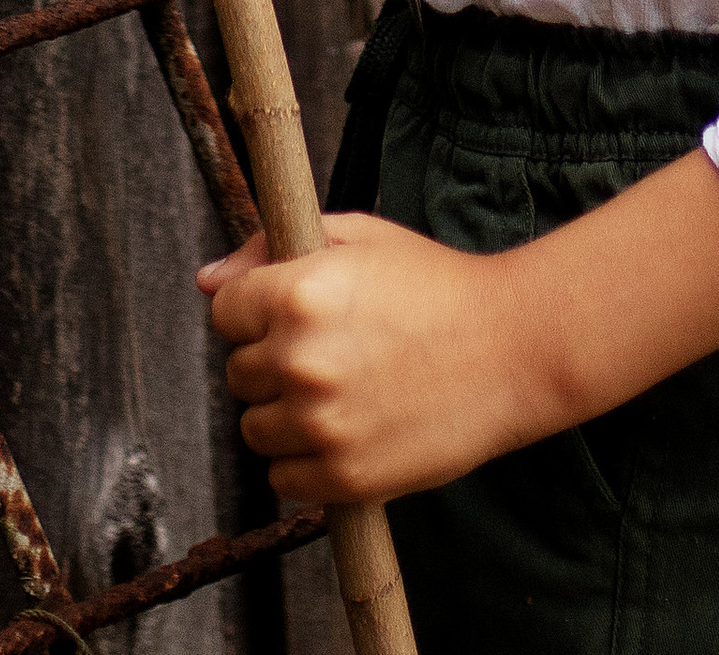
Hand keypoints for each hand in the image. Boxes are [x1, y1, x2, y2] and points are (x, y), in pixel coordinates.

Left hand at [200, 217, 544, 502]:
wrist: (511, 350)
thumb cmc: (435, 286)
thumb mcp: (358, 239)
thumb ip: (274, 248)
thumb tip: (207, 280)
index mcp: (299, 292)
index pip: (226, 311)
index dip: (257, 309)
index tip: (293, 314)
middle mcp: (301, 359)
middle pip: (238, 372)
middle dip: (272, 361)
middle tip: (331, 352)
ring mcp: (321, 423)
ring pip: (255, 428)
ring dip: (285, 414)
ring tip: (342, 392)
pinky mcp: (344, 477)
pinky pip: (282, 478)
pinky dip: (303, 462)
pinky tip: (346, 431)